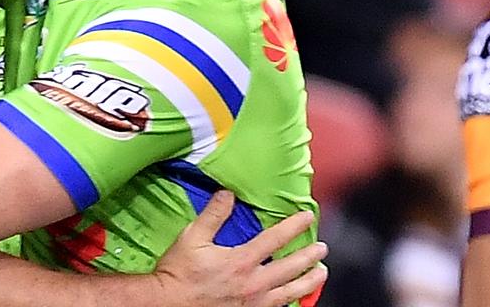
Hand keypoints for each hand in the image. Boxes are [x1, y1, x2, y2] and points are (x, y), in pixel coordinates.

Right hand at [150, 191, 326, 306]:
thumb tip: (227, 194)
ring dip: (309, 281)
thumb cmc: (179, 272)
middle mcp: (253, 283)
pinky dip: (292, 301)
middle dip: (309, 255)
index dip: (294, 225)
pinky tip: (297, 297)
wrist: (168, 303)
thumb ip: (213, 214)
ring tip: (320, 273)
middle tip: (321, 248)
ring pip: (291, 292)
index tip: (307, 216)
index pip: (275, 239)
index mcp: (241, 261)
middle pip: (291, 267)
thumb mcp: (192, 237)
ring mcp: (254, 303)